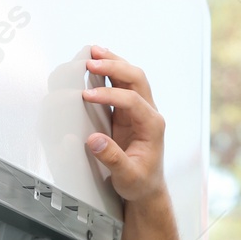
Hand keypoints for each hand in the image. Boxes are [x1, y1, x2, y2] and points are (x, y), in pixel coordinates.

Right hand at [81, 45, 166, 203]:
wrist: (146, 188)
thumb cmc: (140, 182)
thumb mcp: (127, 176)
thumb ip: (112, 159)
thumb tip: (94, 140)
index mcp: (153, 126)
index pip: (131, 100)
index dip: (108, 95)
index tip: (86, 96)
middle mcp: (150, 113)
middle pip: (136, 78)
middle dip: (114, 66)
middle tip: (91, 61)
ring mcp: (140, 109)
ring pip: (130, 76)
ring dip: (112, 62)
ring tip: (92, 51)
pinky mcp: (129, 111)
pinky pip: (122, 84)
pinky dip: (109, 71)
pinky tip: (96, 63)